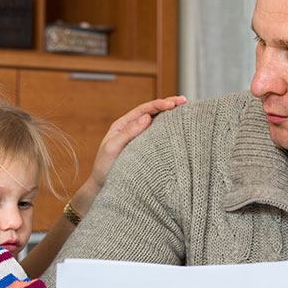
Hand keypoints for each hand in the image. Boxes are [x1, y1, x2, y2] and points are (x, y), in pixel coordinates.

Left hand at [73, 95, 186, 212]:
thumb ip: (128, 133)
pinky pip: (157, 135)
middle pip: (152, 112)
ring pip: (156, 122)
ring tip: (185, 110)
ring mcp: (138, 138)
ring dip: (170, 115)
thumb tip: (146, 117)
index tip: (173, 104)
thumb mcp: (113, 148)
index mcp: (122, 125)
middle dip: (168, 104)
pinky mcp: (144, 149)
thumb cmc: (104, 167)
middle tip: (184, 100)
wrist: (103, 186)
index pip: (143, 110)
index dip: (158, 104)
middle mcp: (131, 129)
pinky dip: (168, 129)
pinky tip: (179, 129)